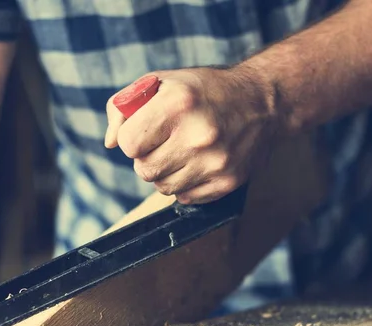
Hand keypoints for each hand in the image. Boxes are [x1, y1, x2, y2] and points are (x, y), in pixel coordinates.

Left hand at [105, 66, 277, 203]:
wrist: (263, 103)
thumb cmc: (202, 91)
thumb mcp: (160, 83)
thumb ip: (124, 108)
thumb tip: (109, 144)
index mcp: (178, 103)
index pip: (128, 144)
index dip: (131, 138)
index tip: (144, 130)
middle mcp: (198, 135)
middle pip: (143, 170)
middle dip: (146, 157)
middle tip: (164, 141)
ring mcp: (215, 162)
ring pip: (162, 187)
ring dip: (165, 172)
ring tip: (182, 151)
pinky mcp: (226, 182)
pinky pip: (184, 196)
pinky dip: (185, 183)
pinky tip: (198, 162)